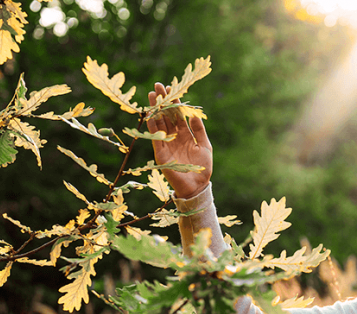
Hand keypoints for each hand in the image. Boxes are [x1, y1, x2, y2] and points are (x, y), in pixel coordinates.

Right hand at [147, 82, 212, 198]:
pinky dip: (153, 124)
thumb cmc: (203, 167)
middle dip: (163, 101)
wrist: (197, 185)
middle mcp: (174, 137)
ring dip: (156, 109)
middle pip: (166, 115)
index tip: (171, 89)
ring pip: (159, 122)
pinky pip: (155, 135)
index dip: (174, 103)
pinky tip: (151, 113)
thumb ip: (199, 130)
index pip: (178, 115)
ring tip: (153, 95)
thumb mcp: (204, 145)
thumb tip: (194, 113)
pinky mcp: (160, 152)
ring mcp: (166, 143)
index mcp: (185, 135)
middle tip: (158, 86)